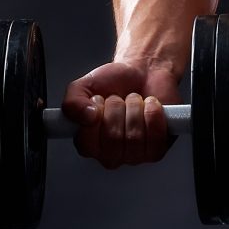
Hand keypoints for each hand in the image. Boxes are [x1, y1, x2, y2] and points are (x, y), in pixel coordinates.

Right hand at [61, 61, 180, 168]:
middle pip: (113, 139)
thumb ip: (73, 101)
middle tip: (118, 99)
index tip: (99, 100)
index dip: (95, 117)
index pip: (87, 144)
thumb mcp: (84, 85)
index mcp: (89, 142)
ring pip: (135, 137)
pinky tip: (150, 106)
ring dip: (135, 108)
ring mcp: (133, 155)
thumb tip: (84, 117)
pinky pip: (155, 137)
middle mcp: (110, 154)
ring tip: (133, 101)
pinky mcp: (156, 150)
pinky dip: (153, 113)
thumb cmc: (115, 82)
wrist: (143, 73)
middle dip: (117, 108)